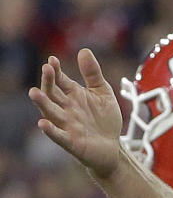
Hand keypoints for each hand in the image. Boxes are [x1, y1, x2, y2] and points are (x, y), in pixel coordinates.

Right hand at [27, 49, 124, 179]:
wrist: (113, 147)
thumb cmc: (104, 119)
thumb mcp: (102, 93)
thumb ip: (93, 74)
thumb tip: (84, 50)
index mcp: (73, 95)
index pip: (60, 81)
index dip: (56, 71)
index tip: (53, 60)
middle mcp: (66, 109)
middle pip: (52, 94)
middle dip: (48, 82)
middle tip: (46, 69)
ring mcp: (67, 125)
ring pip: (51, 112)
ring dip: (42, 103)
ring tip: (34, 92)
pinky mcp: (71, 142)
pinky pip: (58, 136)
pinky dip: (51, 131)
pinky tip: (43, 123)